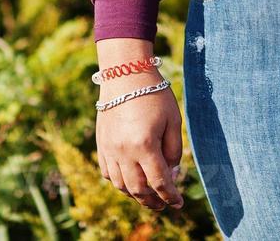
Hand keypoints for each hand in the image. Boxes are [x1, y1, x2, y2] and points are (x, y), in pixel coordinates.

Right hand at [95, 70, 185, 211]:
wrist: (125, 74)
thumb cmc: (154, 94)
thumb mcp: (173, 120)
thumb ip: (173, 150)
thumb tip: (170, 174)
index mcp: (145, 145)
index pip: (160, 182)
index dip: (170, 196)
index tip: (178, 204)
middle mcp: (124, 151)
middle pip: (138, 189)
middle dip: (153, 201)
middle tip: (163, 205)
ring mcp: (109, 149)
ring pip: (121, 185)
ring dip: (135, 195)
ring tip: (148, 197)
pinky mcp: (101, 144)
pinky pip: (108, 173)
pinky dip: (119, 183)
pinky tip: (130, 181)